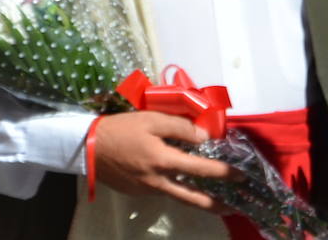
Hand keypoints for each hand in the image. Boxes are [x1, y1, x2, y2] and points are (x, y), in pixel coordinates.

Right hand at [91, 111, 235, 212]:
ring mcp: (147, 190)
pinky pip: (162, 190)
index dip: (224, 173)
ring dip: (197, 199)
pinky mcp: (137, 192)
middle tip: (233, 208)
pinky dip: (176, 188)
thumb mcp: (152, 119)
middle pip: (192, 198)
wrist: (87, 148)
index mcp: (164, 161)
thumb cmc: (122, 129)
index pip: (201, 169)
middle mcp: (158, 181)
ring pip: (177, 196)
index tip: (241, 176)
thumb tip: (204, 137)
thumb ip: (181, 127)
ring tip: (214, 199)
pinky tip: (183, 182)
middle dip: (215, 205)